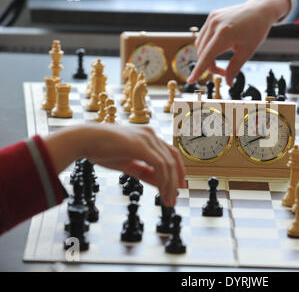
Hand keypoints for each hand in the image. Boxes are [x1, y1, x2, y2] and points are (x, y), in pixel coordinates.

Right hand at [44, 125, 185, 206]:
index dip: (177, 171)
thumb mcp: (127, 164)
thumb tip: (159, 184)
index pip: (170, 154)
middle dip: (176, 180)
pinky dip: (164, 180)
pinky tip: (161, 192)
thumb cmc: (101, 150)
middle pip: (173, 158)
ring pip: (168, 164)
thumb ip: (144, 172)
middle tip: (174, 199)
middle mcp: (151, 135)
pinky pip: (160, 165)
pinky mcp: (141, 145)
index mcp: (148, 136)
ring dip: (170, 185)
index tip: (177, 187)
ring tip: (168, 201)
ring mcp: (147, 138)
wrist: (83, 140)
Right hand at [187, 0, 289, 86]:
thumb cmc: (256, 30)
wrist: (259, 10)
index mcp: (224, 34)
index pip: (206, 57)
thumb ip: (234, 68)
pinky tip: (219, 45)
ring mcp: (212, 19)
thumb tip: (227, 83)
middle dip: (210, 65)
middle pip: (202, 53)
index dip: (198, 71)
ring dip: (207, 56)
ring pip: (200, 45)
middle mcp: (215, 25)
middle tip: (224, 71)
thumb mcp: (247, 52)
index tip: (191, 80)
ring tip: (222, 57)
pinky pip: (203, 36)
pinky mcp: (211, 17)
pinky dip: (207, 45)